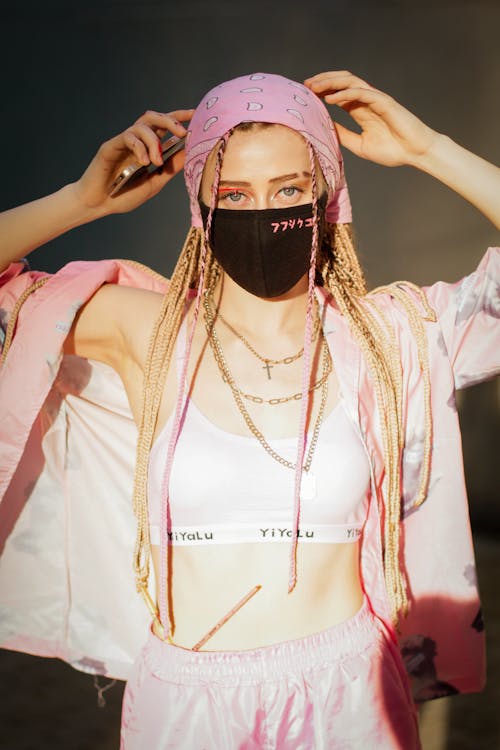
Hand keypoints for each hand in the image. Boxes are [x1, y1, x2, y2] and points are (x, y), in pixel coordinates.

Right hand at [73, 109, 193, 215]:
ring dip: (154, 141)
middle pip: (153, 118)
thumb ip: (170, 168)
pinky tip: (143, 162)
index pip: (164, 126)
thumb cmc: (124, 194)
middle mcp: (136, 141)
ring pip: (142, 125)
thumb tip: (189, 153)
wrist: (99, 204)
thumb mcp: (155, 182)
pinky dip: (139, 147)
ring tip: (156, 162)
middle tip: (183, 132)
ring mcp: (123, 142)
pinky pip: (128, 137)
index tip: (195, 114)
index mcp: (147, 148)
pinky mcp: (111, 146)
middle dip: (170, 121)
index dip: (179, 117)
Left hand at [304, 71, 438, 167]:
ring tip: (313, 87)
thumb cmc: (392, 150)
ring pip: (350, 82)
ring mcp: (375, 99)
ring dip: (330, 82)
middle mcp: (366, 101)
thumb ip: (342, 134)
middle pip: (341, 83)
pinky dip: (345, 93)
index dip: (322, 91)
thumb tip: (323, 128)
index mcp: (360, 110)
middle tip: (305, 85)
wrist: (414, 153)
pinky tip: (330, 98)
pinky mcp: (384, 102)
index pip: (338, 94)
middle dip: (323, 81)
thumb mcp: (359, 145)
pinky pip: (362, 93)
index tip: (306, 95)